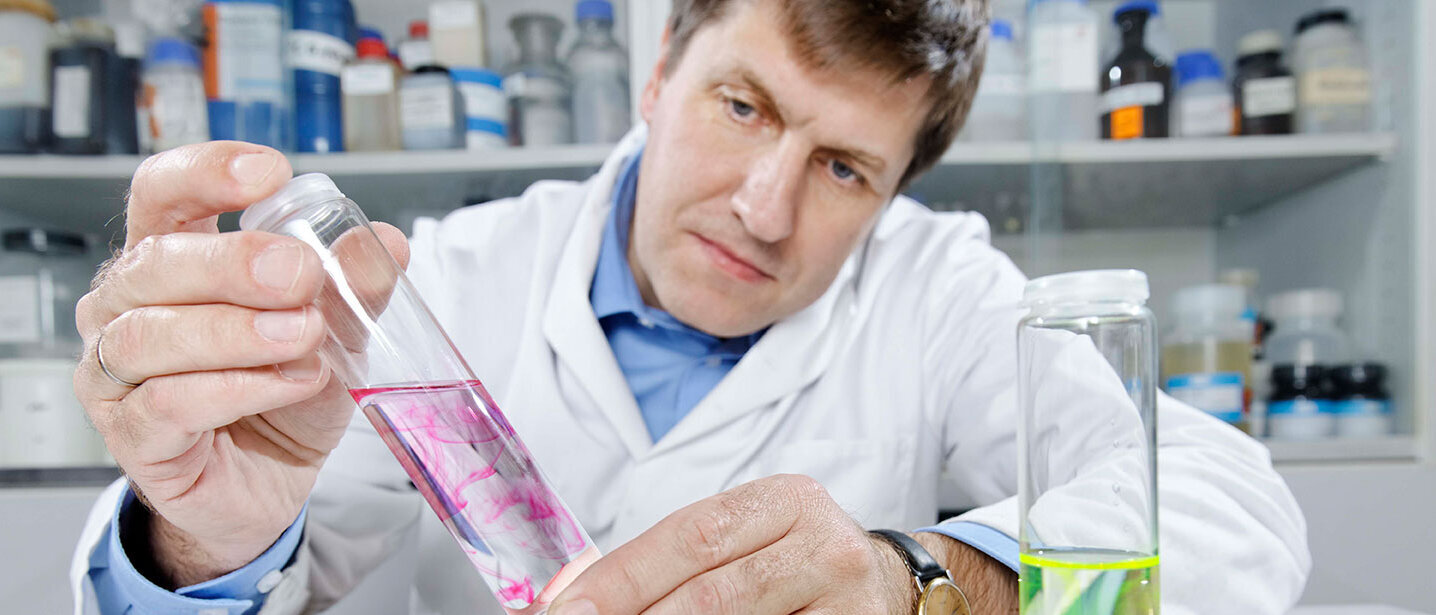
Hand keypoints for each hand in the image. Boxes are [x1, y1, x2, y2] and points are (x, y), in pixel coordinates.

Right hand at [73, 142, 411, 587]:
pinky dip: (238, 387)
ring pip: (154, 333)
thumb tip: (387, 243)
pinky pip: (170, 401)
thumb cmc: (282, 393)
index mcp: (170, 258)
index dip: (205, 173)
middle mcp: (126, 307)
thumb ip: (354, 286)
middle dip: (234, 262)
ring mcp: (115, 373)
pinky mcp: (131, 435)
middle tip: (300, 274)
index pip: (162, 192)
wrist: (269, 482)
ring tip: (305, 337)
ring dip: (239, 331)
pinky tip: (290, 381)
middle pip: (156, 260)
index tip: (268, 174)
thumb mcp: (334, 331)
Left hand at [547, 474, 916, 613]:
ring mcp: (847, 596)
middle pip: (711, 590)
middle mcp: (823, 541)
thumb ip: (670, 562)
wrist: (892, 593)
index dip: (620, 578)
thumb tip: (574, 598)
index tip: (567, 610)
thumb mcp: (744, 544)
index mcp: (785, 500)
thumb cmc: (798, 570)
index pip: (687, 537)